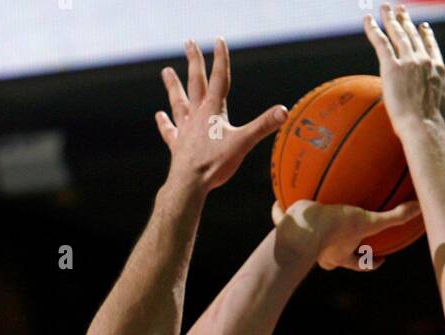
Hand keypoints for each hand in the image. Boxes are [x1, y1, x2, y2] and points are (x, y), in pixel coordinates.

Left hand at [156, 37, 287, 193]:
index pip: (219, 79)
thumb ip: (263, 125)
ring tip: (166, 71)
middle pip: (195, 83)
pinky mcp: (177, 145)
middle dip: (194, 62)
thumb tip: (284, 111)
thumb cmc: (215, 164)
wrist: (189, 184)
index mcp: (213, 110)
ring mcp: (185, 129)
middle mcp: (196, 115)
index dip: (220, 59)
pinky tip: (159, 116)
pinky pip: (170, 131)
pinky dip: (165, 123)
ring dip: (173, 86)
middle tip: (189, 42)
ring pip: (178, 102)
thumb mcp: (243, 143)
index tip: (218, 40)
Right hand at [273, 198, 419, 271]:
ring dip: (307, 231)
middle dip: (337, 250)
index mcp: (339, 255)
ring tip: (309, 214)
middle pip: (332, 256)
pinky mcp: (285, 227)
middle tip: (342, 238)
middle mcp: (321, 252)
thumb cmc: (334, 231)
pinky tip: (277, 197)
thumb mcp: (368, 222)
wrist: (302, 230)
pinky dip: (279, 211)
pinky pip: (281, 218)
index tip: (379, 258)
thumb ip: (395, 217)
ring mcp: (302, 242)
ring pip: (305, 240)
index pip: (359, 263)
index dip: (370, 262)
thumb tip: (420, 208)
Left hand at [364, 4, 444, 136]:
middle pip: (412, 35)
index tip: (422, 26)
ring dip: (390, 18)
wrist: (423, 128)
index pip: (430, 46)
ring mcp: (408, 61)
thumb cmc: (439, 126)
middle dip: (405, 20)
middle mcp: (423, 60)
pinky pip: (381, 43)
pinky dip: (373, 29)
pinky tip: (366, 20)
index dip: (425, 35)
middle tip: (400, 9)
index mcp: (438, 69)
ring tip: (385, 7)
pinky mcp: (392, 67)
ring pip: (397, 34)